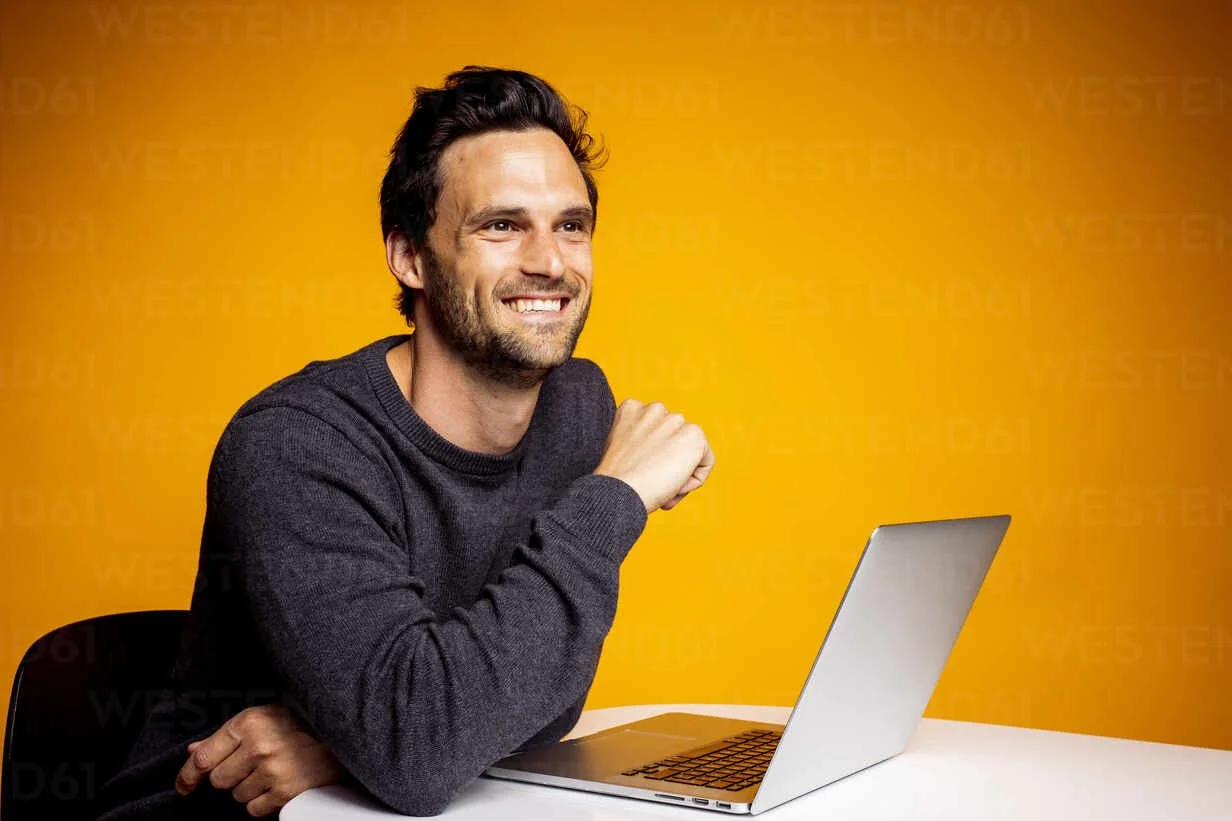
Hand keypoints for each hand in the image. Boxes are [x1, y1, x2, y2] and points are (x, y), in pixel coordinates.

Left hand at [175, 704, 344, 816]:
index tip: (184, 786)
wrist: (342, 739)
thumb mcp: (264, 719)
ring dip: (250, 790)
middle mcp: (258, 745)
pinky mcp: (284, 792)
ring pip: (237, 796)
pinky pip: (254, 810)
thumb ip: (227, 736)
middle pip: (218, 780)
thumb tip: (193, 751)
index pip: (203, 757)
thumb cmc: (301, 728)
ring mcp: (272, 770)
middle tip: (253, 766)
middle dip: (231, 778)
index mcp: (250, 722)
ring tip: (273, 773)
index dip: (188, 775)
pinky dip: (264, 803)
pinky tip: (279, 785)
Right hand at [594, 399, 714, 512]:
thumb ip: (642, 443)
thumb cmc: (616, 482)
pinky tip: (675, 486)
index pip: (657, 432)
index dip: (652, 458)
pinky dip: (695, 480)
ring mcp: (675, 420)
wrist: (617, 492)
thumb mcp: (623, 451)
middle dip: (669, 464)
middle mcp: (654, 409)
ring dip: (681, 472)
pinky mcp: (694, 436)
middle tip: (653, 484)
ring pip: (691, 452)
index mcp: (632, 409)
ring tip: (662, 487)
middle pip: (676, 440)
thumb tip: (665, 456)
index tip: (641, 474)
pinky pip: (706, 462)